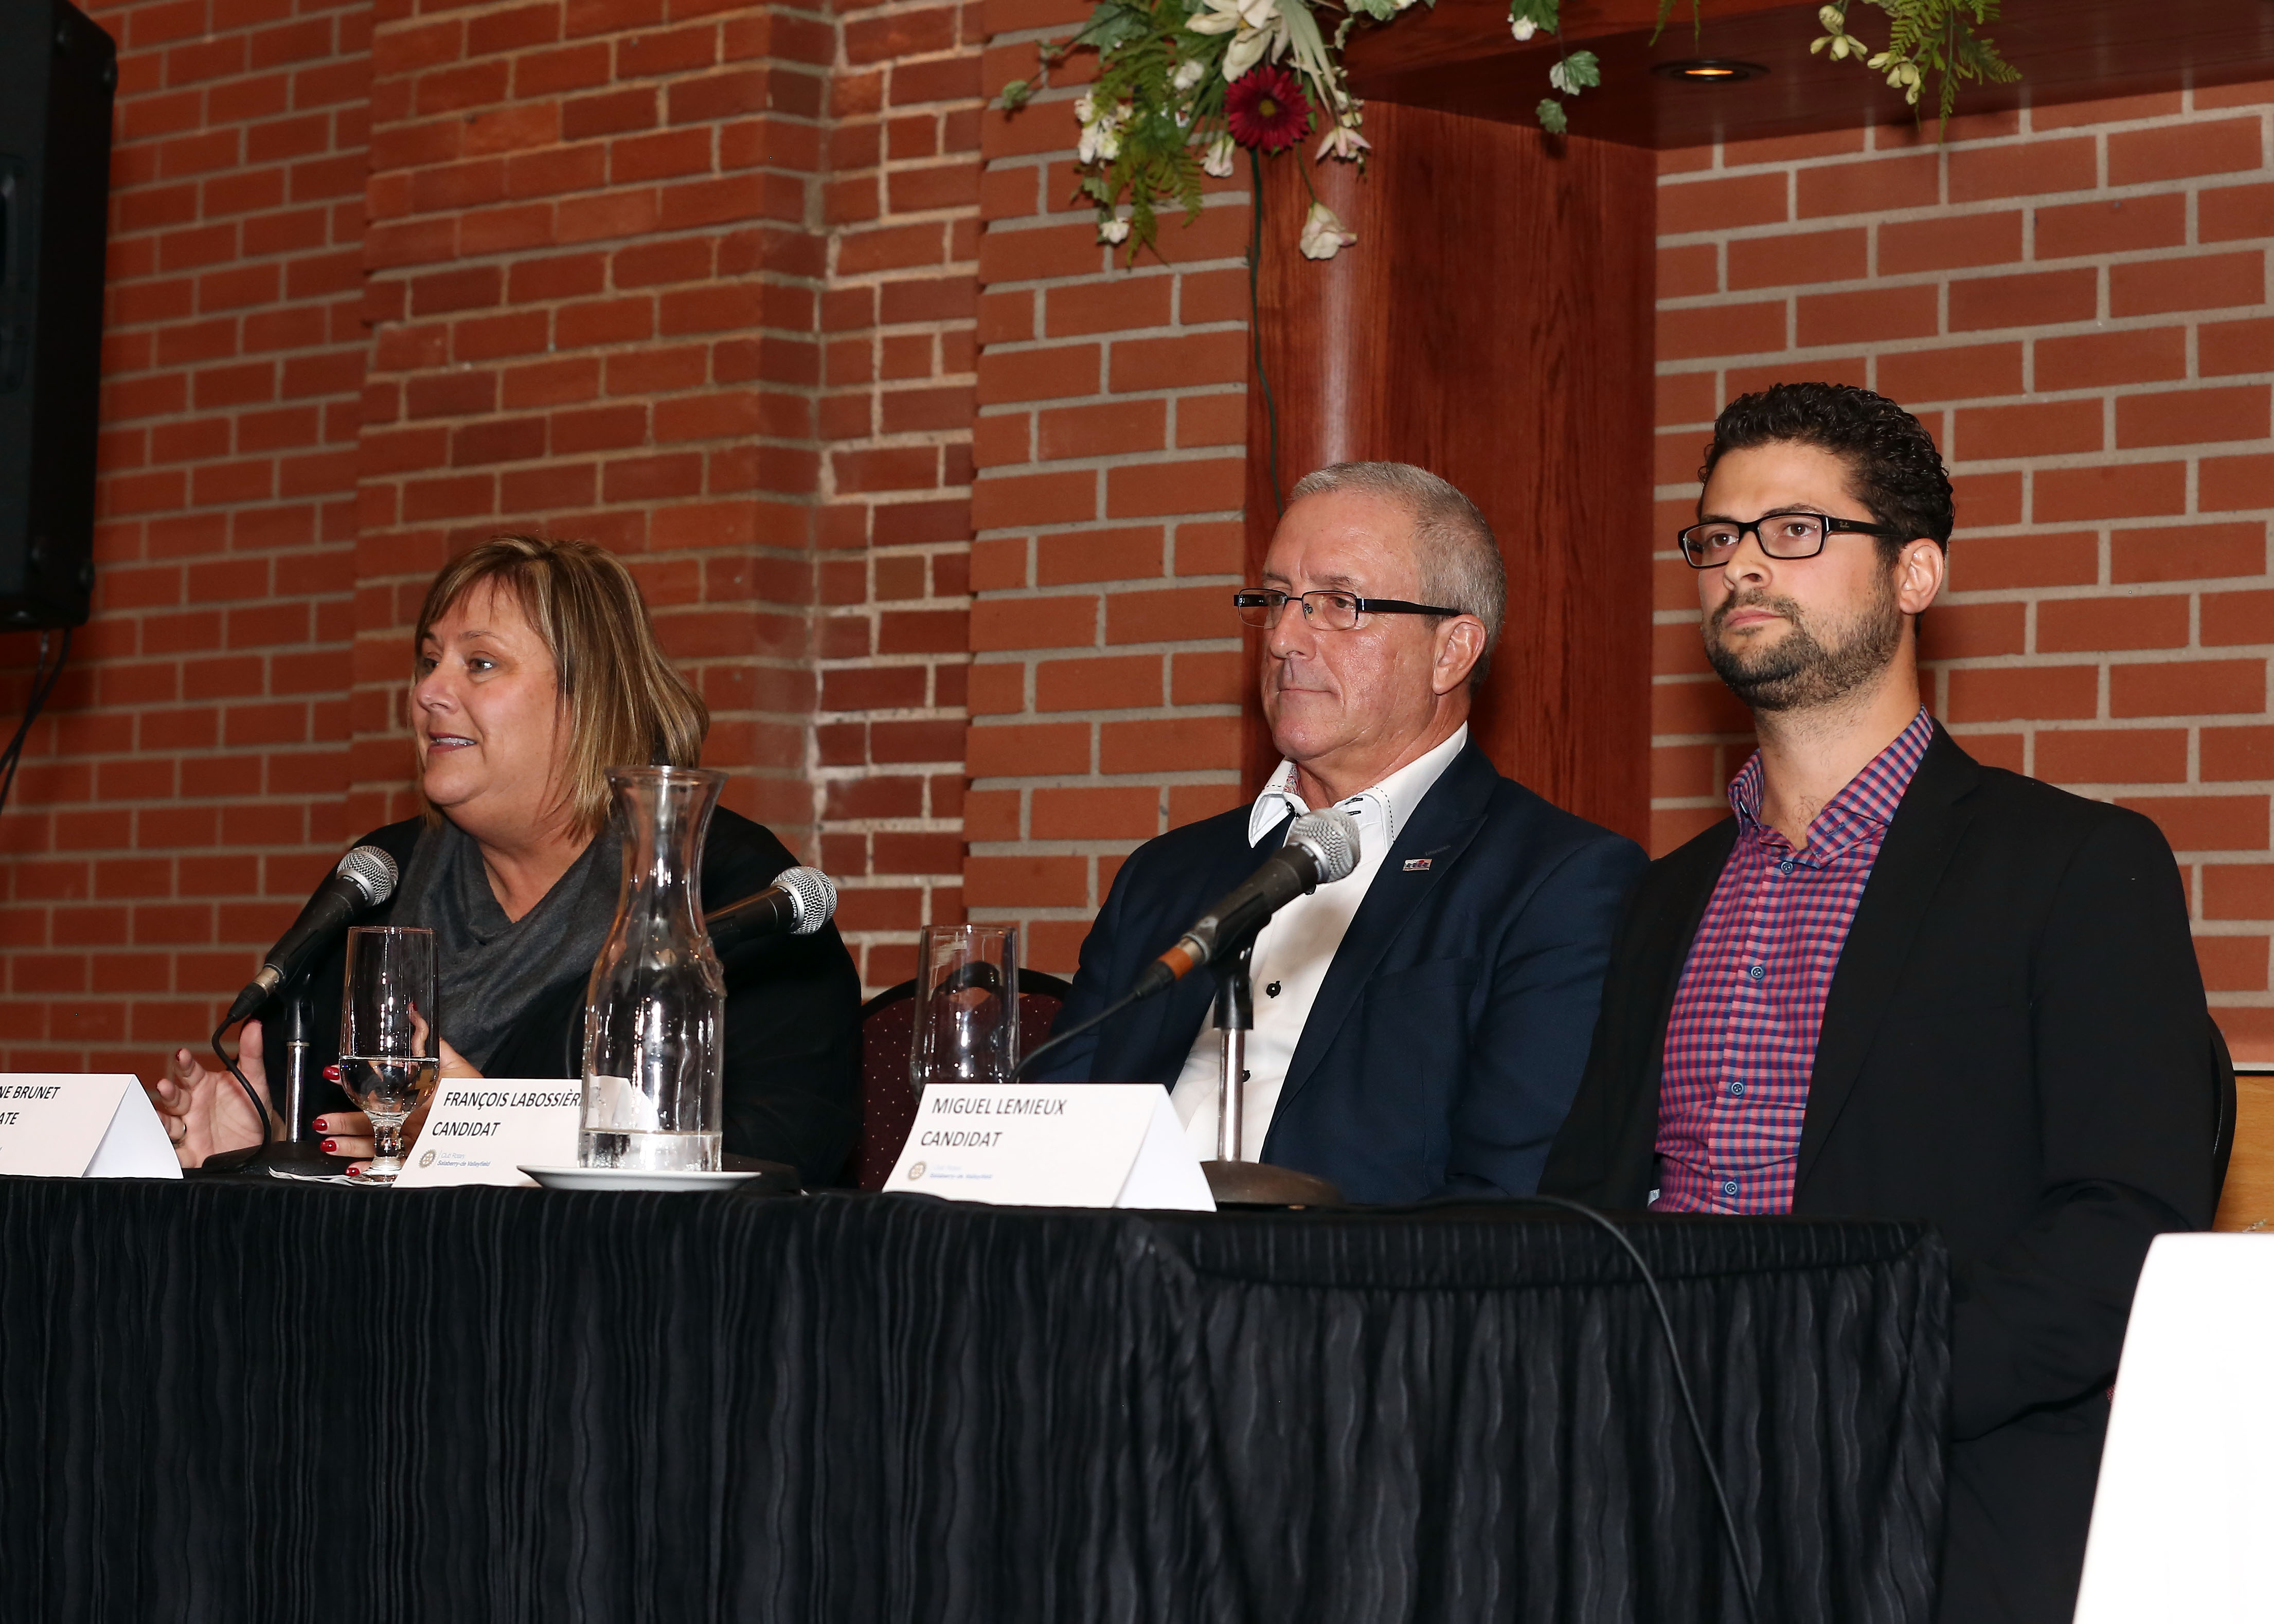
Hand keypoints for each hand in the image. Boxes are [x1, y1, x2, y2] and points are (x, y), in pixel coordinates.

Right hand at [148, 1023, 271, 1167]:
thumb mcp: (255, 1080)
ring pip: (168, 1124)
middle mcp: (191, 1107)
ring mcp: (188, 1129)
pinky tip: (166, 1151)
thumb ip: (252, 1053)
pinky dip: (168, 1154)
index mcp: (203, 1085)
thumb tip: (254, 1025)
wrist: (260, 1142)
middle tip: (165, 1085)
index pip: (189, 1072)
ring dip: (161, 1120)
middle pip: (174, 1097)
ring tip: (160, 1118)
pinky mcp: (191, 1153)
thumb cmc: (251, 1107)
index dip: (184, 1063)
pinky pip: (175, 1154)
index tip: (182, 1054)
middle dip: (168, 1092)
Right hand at [319, 1040, 480, 1173]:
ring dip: (347, 1144)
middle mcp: (408, 1120)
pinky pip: (386, 1168)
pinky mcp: (415, 1163)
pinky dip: (367, 1168)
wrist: (492, 1129)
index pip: (377, 1093)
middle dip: (343, 1121)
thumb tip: (416, 1013)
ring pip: (371, 1144)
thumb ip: (430, 1043)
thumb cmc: (474, 1097)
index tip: (332, 1078)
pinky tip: (353, 1168)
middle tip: (321, 1121)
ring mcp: (410, 1141)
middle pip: (369, 1121)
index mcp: (413, 1097)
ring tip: (328, 1141)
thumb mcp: (452, 1066)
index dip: (355, 1088)